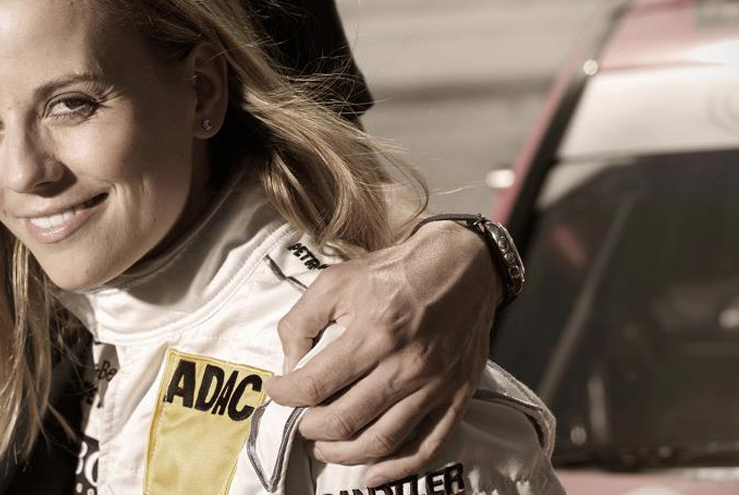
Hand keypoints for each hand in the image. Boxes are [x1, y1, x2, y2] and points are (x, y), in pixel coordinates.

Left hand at [264, 221, 500, 485]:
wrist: (462, 264)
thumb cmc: (396, 271)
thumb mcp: (337, 280)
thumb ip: (303, 321)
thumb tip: (289, 364)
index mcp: (373, 334)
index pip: (317, 383)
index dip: (287, 394)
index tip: (276, 392)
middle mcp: (405, 365)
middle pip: (345, 420)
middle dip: (310, 429)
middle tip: (299, 423)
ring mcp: (435, 385)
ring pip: (382, 441)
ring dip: (344, 454)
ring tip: (324, 447)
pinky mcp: (457, 395)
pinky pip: (428, 446)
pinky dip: (397, 469)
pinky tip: (372, 474)